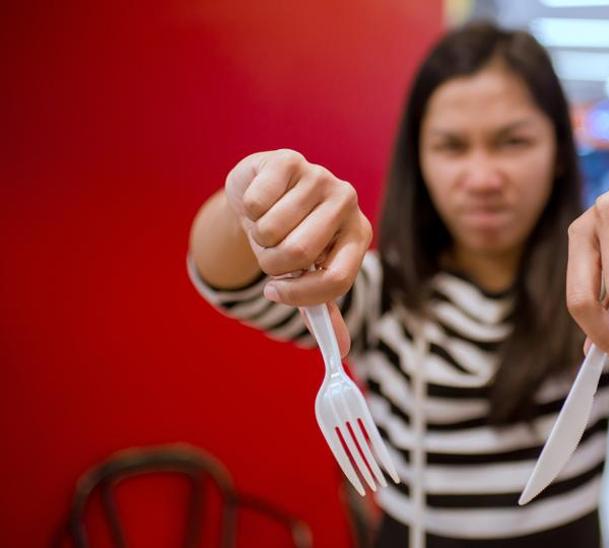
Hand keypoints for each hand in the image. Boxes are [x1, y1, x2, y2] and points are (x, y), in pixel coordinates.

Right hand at [224, 149, 372, 309]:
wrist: (262, 193)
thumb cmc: (288, 236)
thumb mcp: (307, 273)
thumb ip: (321, 307)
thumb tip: (339, 350)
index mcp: (359, 234)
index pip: (336, 280)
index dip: (300, 295)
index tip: (274, 292)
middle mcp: (347, 201)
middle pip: (299, 254)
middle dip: (272, 263)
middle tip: (270, 252)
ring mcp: (320, 176)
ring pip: (272, 230)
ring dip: (257, 237)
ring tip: (266, 224)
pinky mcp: (289, 159)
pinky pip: (256, 204)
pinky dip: (247, 211)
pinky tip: (258, 201)